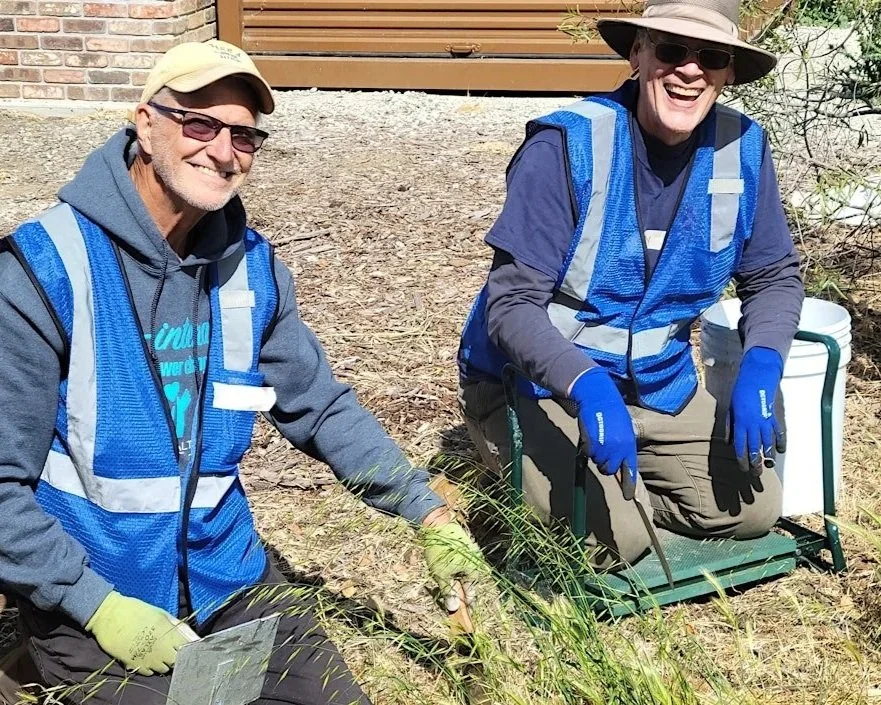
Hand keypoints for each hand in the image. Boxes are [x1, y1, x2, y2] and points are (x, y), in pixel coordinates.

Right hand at [85, 591, 197, 675]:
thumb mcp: (161, 614)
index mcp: (169, 634)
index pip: (188, 649)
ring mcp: (148, 659)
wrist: (110, 615)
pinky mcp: (134, 665)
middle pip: (176, 661)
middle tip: (170, 649)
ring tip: (157, 652)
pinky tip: (146, 656)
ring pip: (163, 668)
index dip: (188, 648)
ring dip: (163, 662)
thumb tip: (193, 637)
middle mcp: (161, 649)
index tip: (185, 645)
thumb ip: (178, 627)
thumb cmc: (137, 611)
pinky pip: (148, 672)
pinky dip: (150, 667)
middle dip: (176, 656)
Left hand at [419, 520, 483, 612]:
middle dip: (456, 591)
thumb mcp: (442, 574)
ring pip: (463, 573)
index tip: (455, 614)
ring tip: (441, 576)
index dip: (462, 605)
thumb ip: (449, 592)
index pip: (470, 595)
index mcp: (474, 572)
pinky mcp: (466, 547)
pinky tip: (443, 565)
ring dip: (454, 579)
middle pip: (467, 584)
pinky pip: (461, 563)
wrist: (438, 525)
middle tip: (444, 595)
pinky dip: (453, 568)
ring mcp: (472, 554)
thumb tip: (453, 608)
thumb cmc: (440, 551)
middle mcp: (477, 563)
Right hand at [569, 368, 637, 487]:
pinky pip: (587, 453)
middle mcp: (619, 449)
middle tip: (601, 450)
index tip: (627, 497)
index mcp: (629, 445)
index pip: (629, 469)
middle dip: (604, 463)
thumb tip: (617, 463)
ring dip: (595, 454)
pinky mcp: (592, 443)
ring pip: (597, 462)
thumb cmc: (612, 411)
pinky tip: (590, 435)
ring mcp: (605, 447)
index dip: (628, 485)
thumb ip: (622, 446)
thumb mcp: (623, 430)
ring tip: (597, 438)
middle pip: (609, 469)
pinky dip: (586, 447)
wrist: (599, 397)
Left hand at [729, 346, 785, 473]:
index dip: (742, 460)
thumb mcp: (730, 407)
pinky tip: (780, 450)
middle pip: (754, 448)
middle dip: (755, 462)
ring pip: (767, 443)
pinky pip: (779, 433)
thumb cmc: (741, 390)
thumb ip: (730, 425)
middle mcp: (753, 424)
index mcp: (740, 423)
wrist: (757, 376)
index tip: (744, 469)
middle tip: (756, 474)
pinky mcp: (776, 416)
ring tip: (768, 465)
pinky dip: (780, 442)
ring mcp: (765, 421)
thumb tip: (730, 442)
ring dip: (768, 456)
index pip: (740, 446)